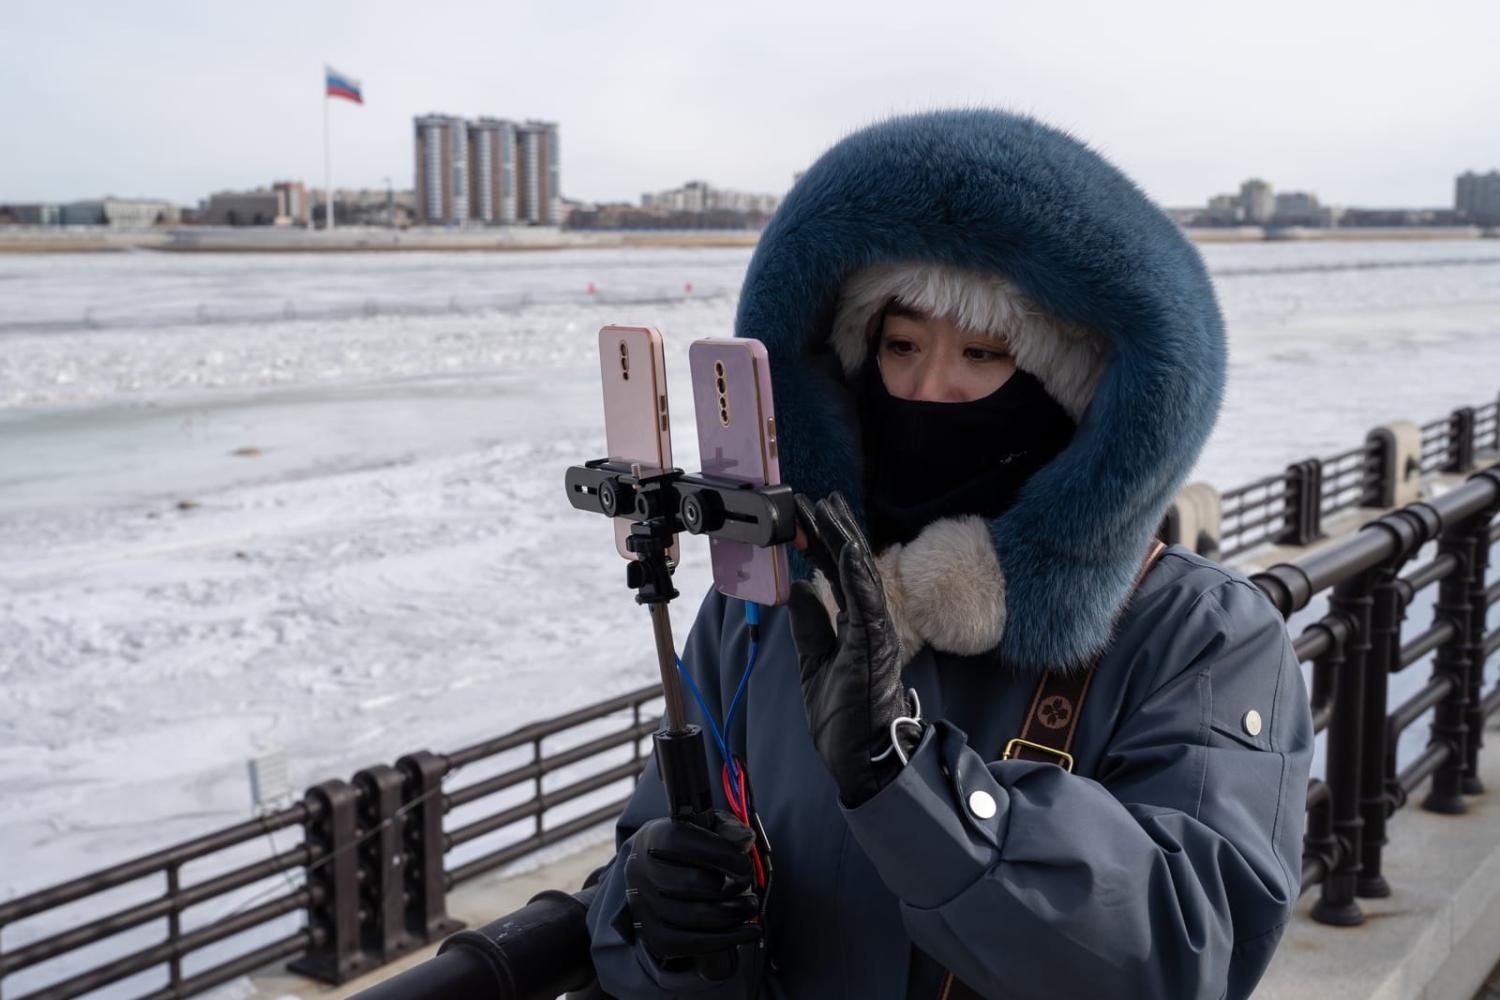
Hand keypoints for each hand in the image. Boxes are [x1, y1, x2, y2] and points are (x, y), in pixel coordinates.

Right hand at [623, 811, 761, 965]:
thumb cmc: (689, 846)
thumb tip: (744, 840)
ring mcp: (643, 907)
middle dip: (728, 886)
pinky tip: (746, 932)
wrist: (659, 871)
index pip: (679, 842)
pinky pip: (688, 944)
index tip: (744, 862)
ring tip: (750, 906)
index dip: (717, 852)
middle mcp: (640, 873)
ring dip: (730, 914)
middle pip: (687, 884)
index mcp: (652, 838)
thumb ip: (727, 828)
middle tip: (748, 882)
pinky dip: (722, 940)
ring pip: (690, 918)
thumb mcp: (707, 827)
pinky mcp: (652, 935)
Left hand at [787, 493, 918, 806]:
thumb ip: (810, 625)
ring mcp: (874, 633)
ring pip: (862, 575)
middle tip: (818, 498)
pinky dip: (856, 573)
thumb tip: (799, 588)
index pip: (839, 575)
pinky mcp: (875, 646)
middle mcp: (868, 623)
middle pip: (852, 566)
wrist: (862, 759)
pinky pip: (867, 602)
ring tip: (829, 509)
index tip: (808, 516)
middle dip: (834, 530)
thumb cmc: (845, 718)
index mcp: (854, 625)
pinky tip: (845, 548)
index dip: (823, 544)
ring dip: (844, 540)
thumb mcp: (814, 662)